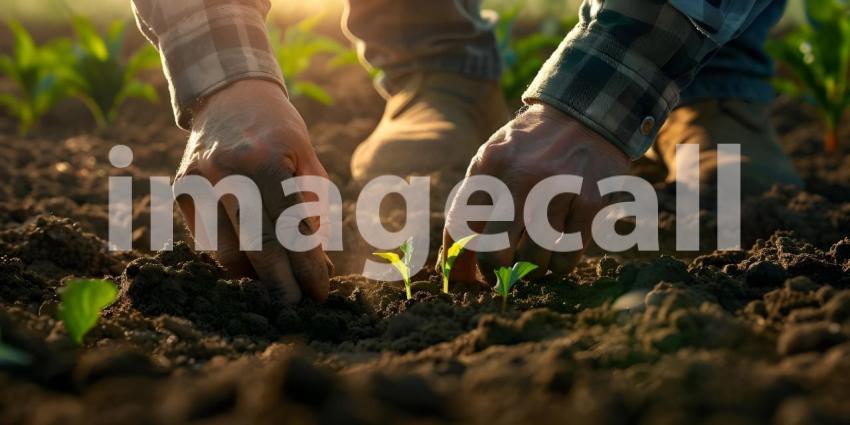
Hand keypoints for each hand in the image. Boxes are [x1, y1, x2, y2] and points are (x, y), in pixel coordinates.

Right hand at [177, 80, 330, 302]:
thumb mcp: (306, 158)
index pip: (291, 230)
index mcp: (265, 162)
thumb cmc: (279, 131)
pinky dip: (233, 254)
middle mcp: (228, 173)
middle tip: (296, 306)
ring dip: (254, 275)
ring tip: (276, 279)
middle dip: (280, 284)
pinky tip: (252, 256)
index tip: (320, 293)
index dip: (307, 267)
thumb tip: (313, 259)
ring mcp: (199, 183)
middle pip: (256, 247)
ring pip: (226, 252)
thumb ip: (310, 206)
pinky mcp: (182, 191)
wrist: (229, 95)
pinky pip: (209, 241)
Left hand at [442, 103, 629, 282]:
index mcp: (490, 165)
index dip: (461, 261)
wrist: (585, 114)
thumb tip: (454, 265)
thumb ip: (471, 203)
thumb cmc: (530, 149)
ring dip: (531, 269)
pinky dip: (559, 264)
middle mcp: (522, 176)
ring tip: (534, 258)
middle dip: (495, 273)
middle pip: (495, 253)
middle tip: (502, 276)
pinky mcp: (591, 202)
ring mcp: (559, 190)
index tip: (468, 276)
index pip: (462, 227)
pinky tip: (558, 250)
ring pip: (533, 261)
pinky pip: (566, 257)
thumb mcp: (493, 159)